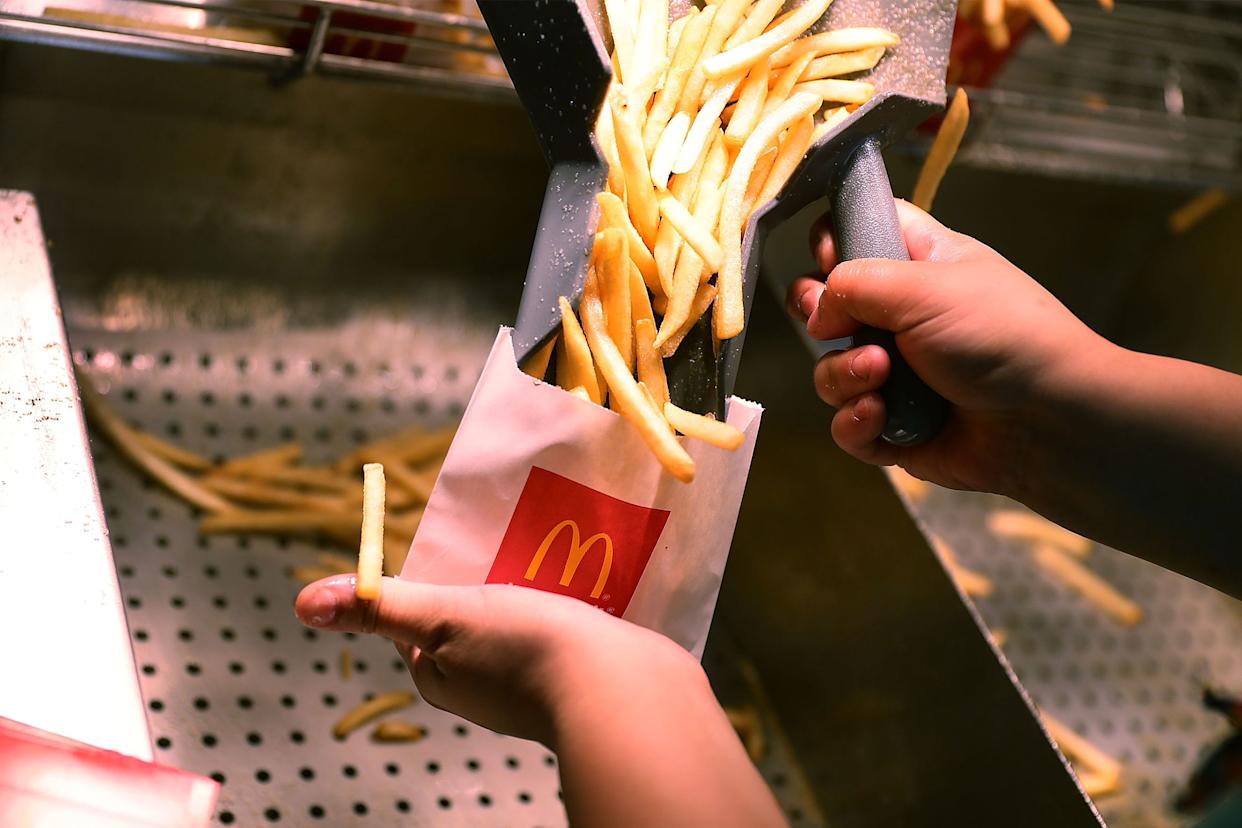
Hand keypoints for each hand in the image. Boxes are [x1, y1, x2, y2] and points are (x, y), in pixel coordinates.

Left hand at [294, 575, 700, 746]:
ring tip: (552, 548)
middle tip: (510, 537)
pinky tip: (585, 578)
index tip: (460, 542)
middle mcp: (485, 686)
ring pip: (522, 618)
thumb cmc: (527, 651)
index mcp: (444, 677)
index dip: (435, 574)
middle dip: (489, 575)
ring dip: (534, 583)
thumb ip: (383, 606)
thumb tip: (305, 601)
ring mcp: (535, 684)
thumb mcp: (445, 616)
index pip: (421, 616)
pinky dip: (569, 602)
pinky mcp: (580, 675)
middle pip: (473, 614)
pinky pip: (565, 628)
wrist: (624, 692)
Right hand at [786, 200, 1104, 495]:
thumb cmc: (1002, 335)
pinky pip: (847, 425)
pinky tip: (879, 417)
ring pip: (831, 371)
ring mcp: (897, 376)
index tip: (829, 258)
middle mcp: (903, 318)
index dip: (832, 242)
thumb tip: (818, 313)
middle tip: (835, 326)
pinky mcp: (895, 428)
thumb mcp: (925, 286)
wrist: (1052, 422)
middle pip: (826, 307)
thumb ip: (854, 283)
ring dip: (845, 375)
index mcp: (919, 265)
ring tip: (882, 378)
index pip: (857, 234)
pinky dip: (855, 423)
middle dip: (820, 318)